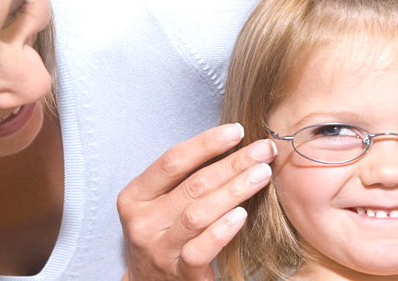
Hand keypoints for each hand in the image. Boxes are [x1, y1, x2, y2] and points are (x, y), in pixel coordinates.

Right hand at [117, 123, 275, 280]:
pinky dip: (222, 230)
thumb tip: (231, 145)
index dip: (206, 143)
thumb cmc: (162, 233)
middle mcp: (143, 222)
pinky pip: (201, 249)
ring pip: (199, 214)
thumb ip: (183, 179)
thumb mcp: (158, 203)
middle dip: (232, 163)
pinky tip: (242, 215)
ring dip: (234, 190)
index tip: (236, 131)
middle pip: (192, 185)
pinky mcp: (180, 273)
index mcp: (134, 197)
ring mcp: (160, 249)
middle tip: (262, 150)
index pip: (172, 161)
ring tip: (261, 174)